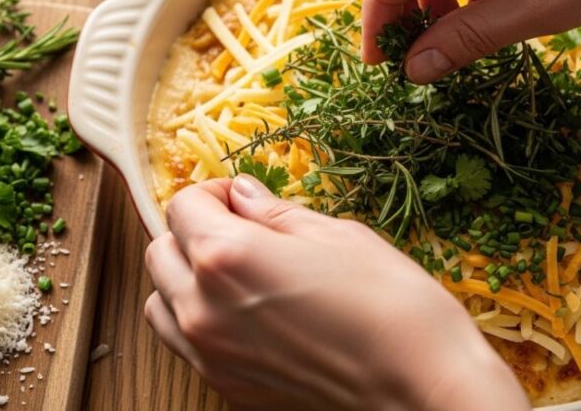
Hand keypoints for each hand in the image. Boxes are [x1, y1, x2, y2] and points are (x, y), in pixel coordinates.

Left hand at [144, 175, 529, 410]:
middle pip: (160, 251)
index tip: (238, 197)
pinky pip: (183, 343)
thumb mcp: (338, 236)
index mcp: (228, 256)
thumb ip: (276, 214)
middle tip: (237, 227)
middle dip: (191, 231)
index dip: (211, 192)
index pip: (182, 207)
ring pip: (161, 300)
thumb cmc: (392, 306)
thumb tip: (243, 194)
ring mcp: (210, 354)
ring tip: (232, 272)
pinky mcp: (226, 386)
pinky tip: (241, 312)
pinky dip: (195, 318)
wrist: (420, 388)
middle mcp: (204, 307)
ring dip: (183, 277)